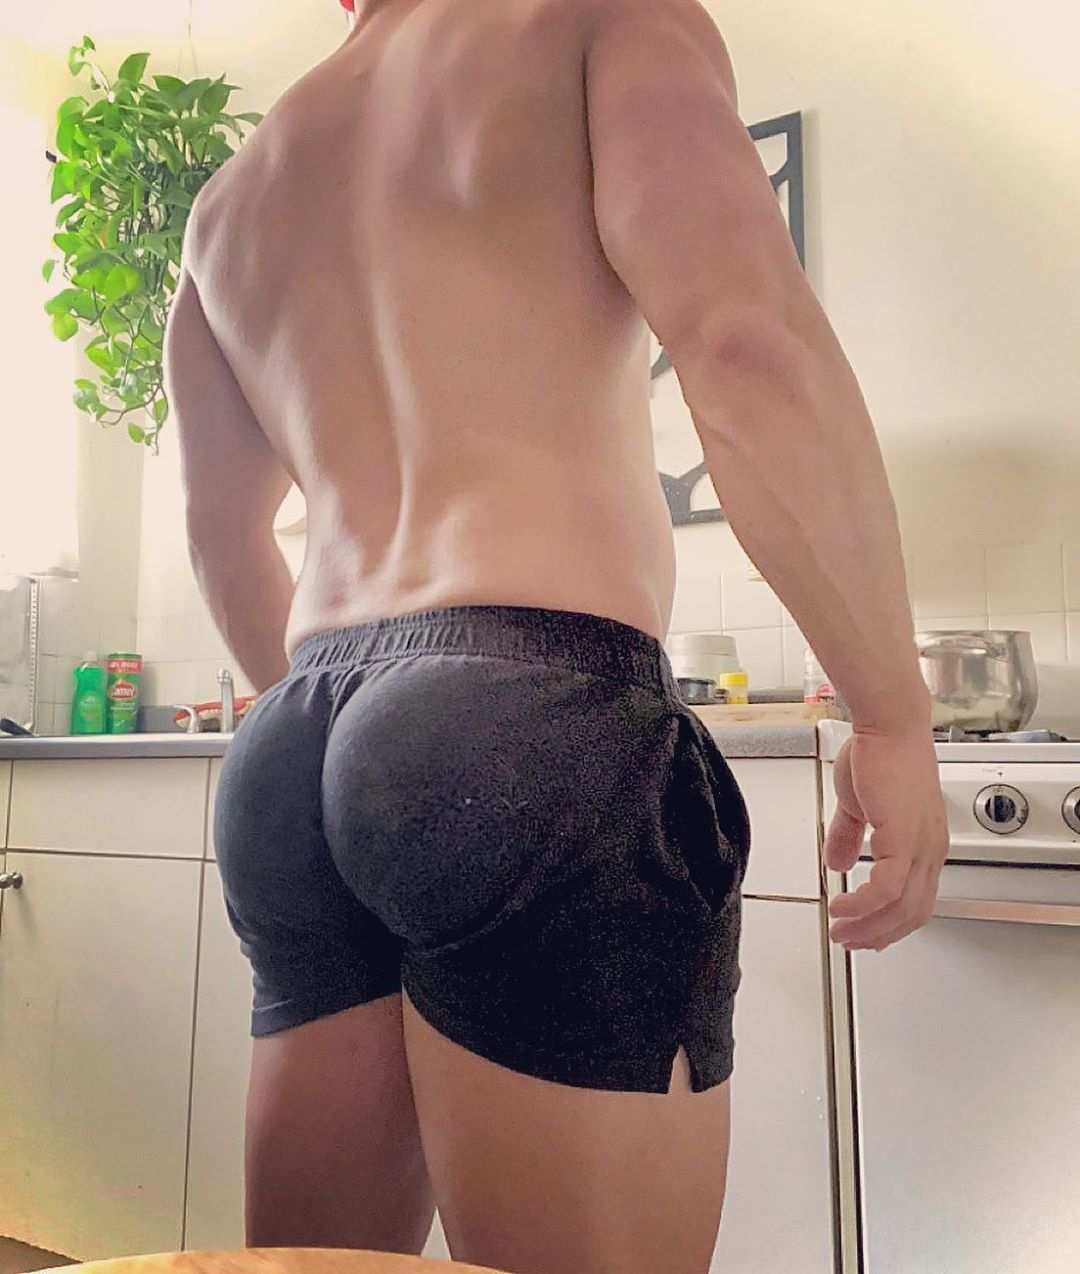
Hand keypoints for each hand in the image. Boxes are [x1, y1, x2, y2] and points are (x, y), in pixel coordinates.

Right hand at [824, 729, 947, 951]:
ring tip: (840, 930)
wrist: (888, 726)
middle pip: (912, 914)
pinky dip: (863, 905)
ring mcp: (921, 846)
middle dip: (877, 935)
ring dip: (868, 926)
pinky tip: (841, 906)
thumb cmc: (879, 754)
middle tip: (848, 941)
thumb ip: (849, 836)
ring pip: (901, 908)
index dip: (890, 925)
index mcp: (925, 843)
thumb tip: (838, 863)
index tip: (864, 935)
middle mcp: (930, 850)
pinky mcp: (904, 839)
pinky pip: (886, 889)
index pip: (916, 900)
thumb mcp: (859, 805)